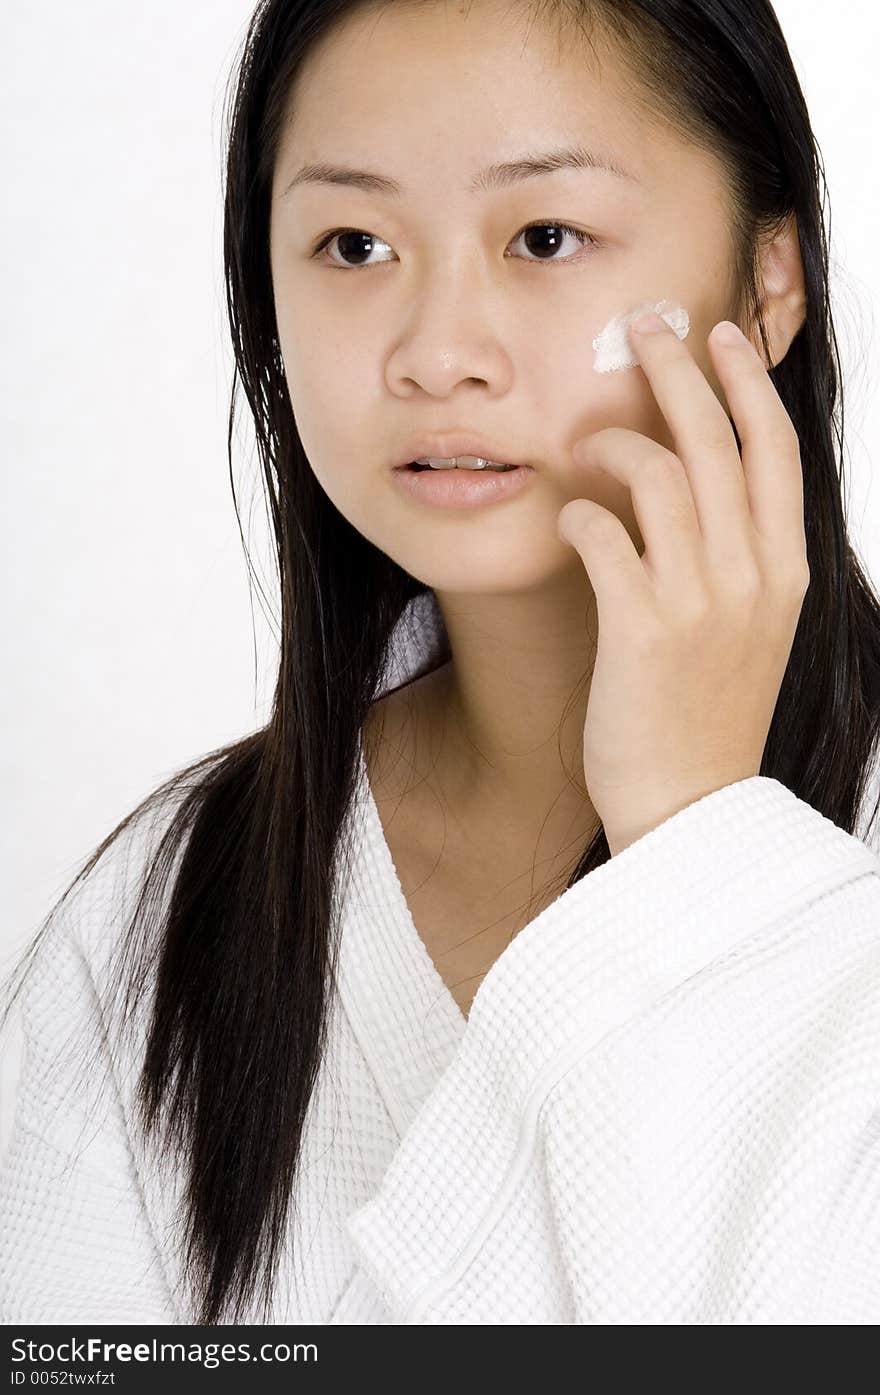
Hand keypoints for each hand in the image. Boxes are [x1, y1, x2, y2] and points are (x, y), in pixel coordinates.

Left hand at [557, 311, 809, 856]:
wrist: (689, 806)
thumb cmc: (708, 717)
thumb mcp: (749, 632)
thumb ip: (737, 562)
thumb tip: (698, 493)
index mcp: (783, 573)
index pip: (775, 453)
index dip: (747, 386)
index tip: (722, 339)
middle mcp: (750, 577)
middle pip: (717, 443)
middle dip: (681, 371)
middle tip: (647, 327)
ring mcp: (699, 602)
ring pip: (661, 477)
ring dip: (618, 441)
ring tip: (589, 440)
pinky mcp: (641, 630)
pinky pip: (604, 537)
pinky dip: (580, 514)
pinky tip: (568, 516)